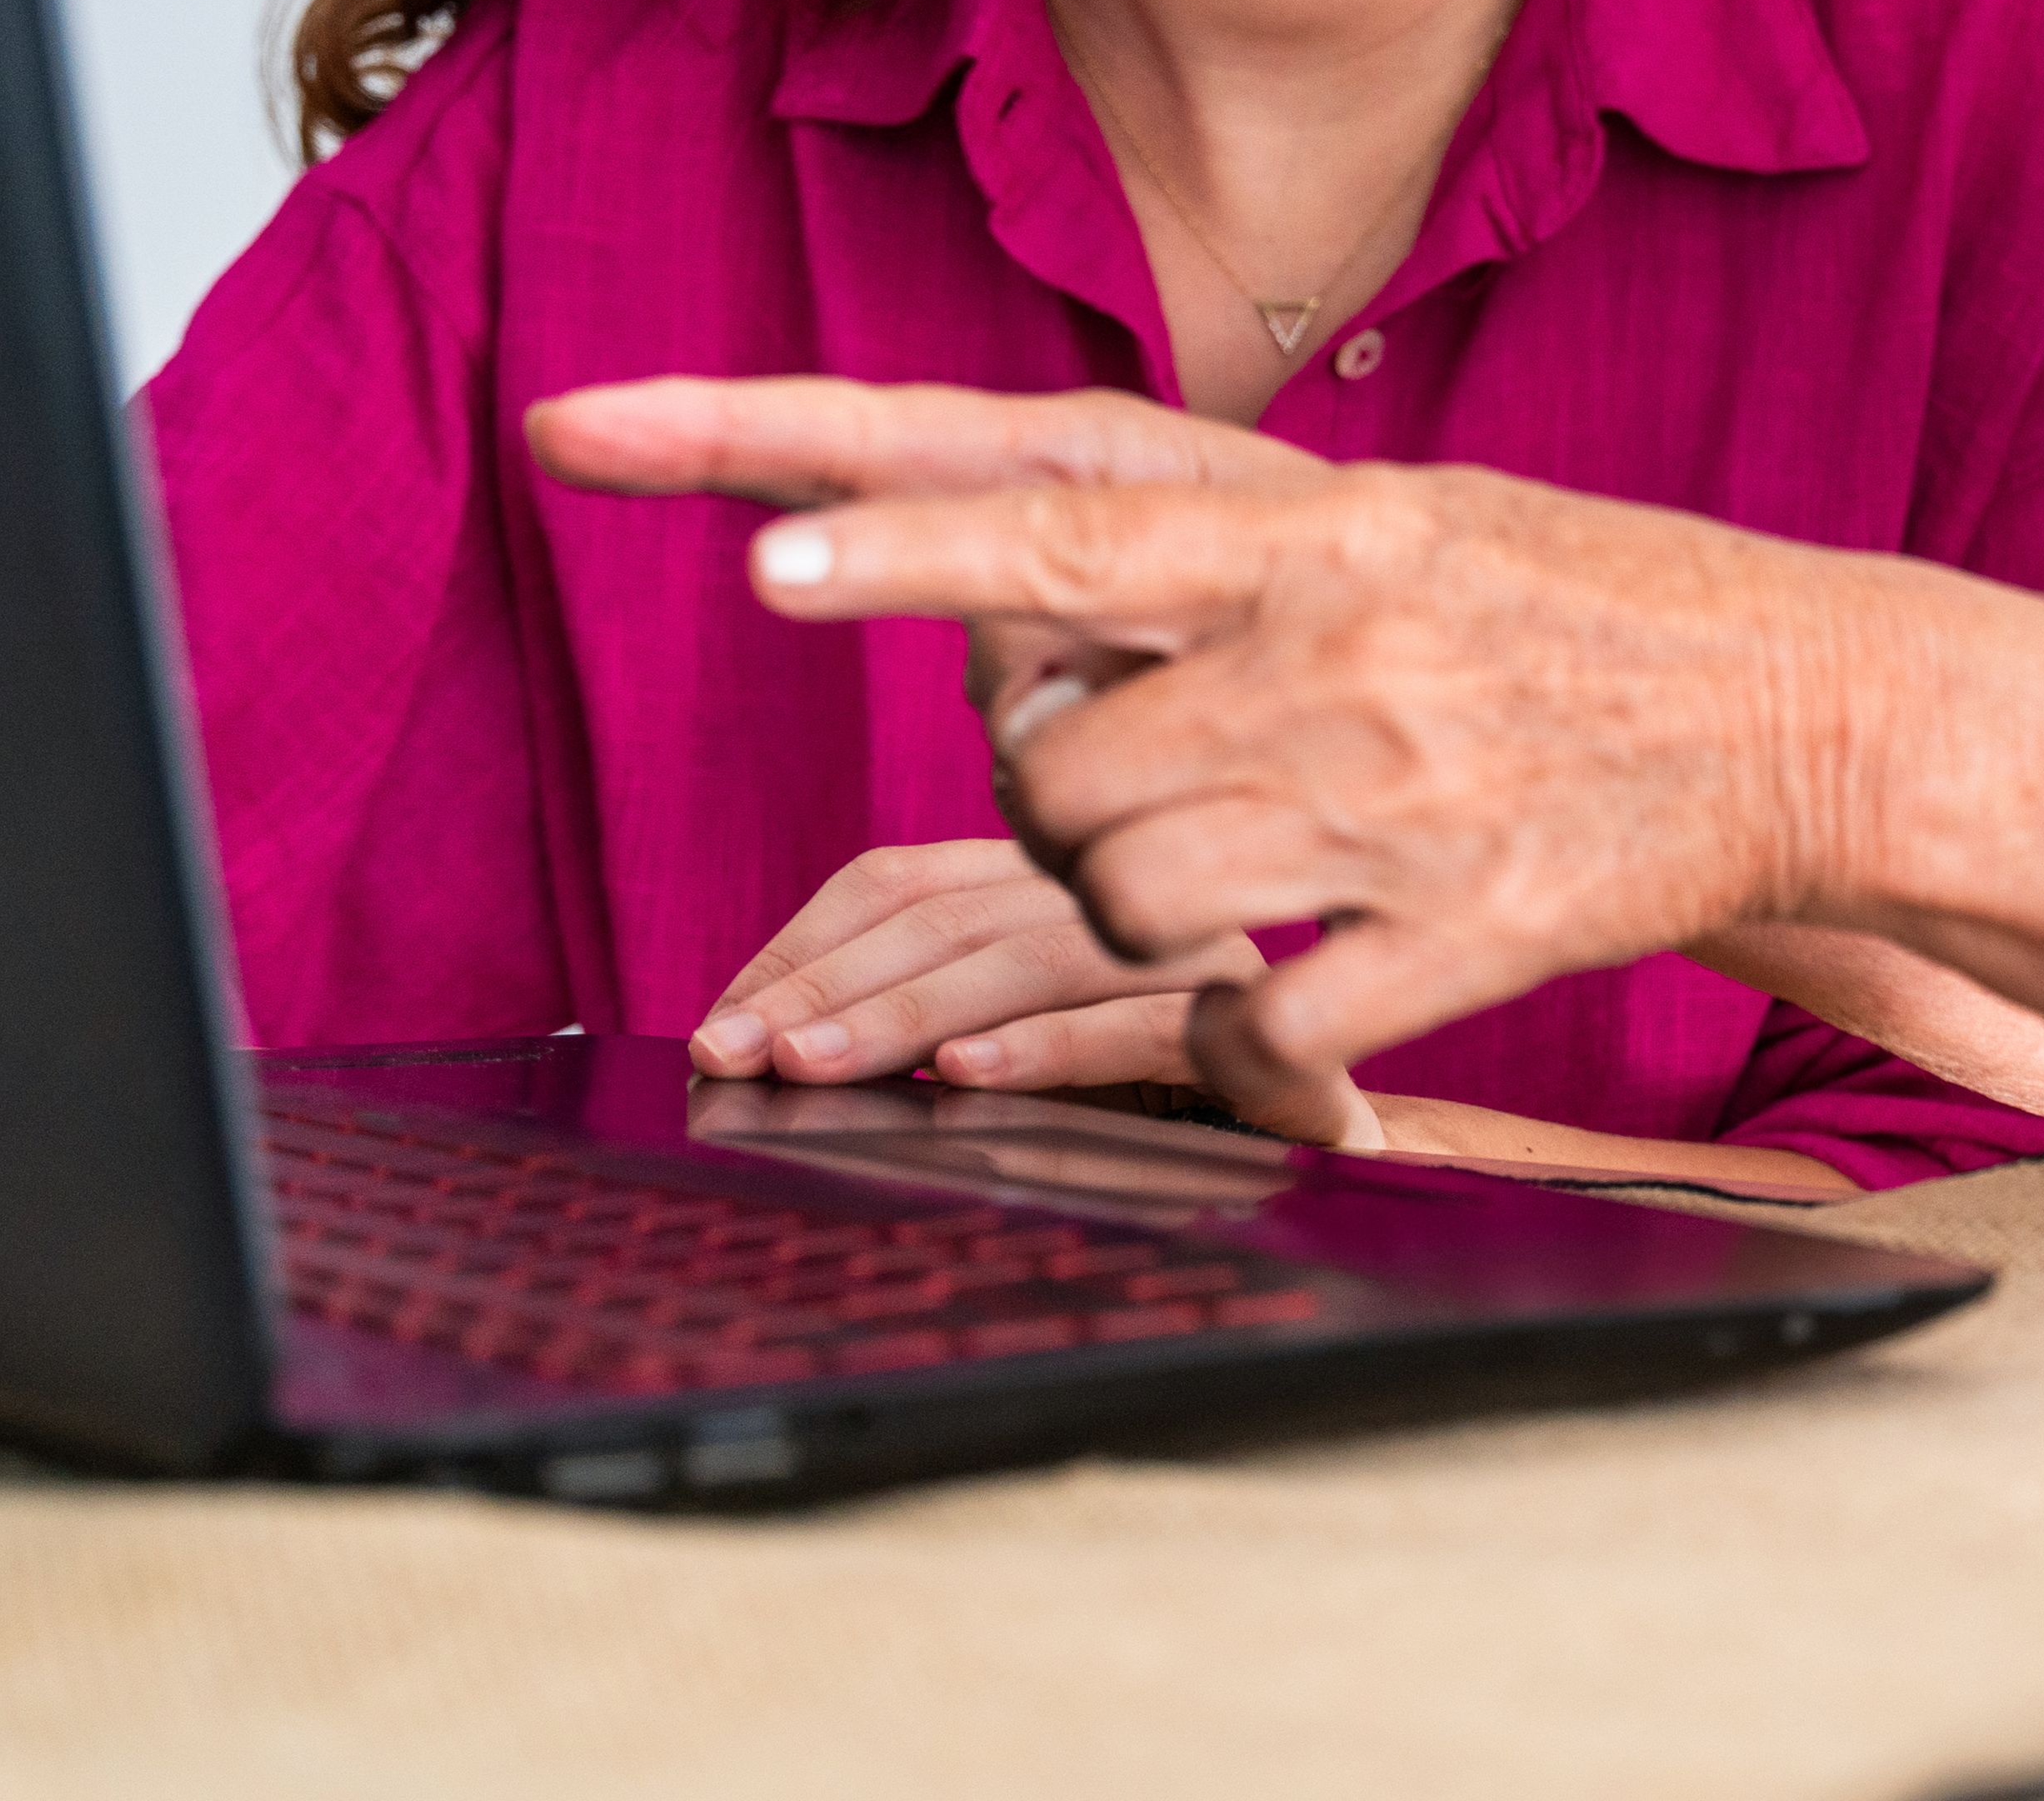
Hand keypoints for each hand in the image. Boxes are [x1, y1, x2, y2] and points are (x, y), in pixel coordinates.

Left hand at [541, 375, 2043, 1145]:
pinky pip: (1252, 1025)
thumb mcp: (1403, 525)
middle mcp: (1338, 642)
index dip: (882, 525)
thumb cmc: (1586, 613)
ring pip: (1121, 893)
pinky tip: (1290, 1014)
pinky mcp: (1464, 932)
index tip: (731, 532)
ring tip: (1254, 876)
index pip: (1050, 504)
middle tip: (1150, 791)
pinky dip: (1240, 1046)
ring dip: (1138, 915)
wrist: (1819, 707)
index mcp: (1317, 522)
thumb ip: (1207, 562)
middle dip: (1049, 802)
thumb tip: (1011, 640)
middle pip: (1048, 760)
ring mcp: (1398, 790)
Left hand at [688, 835, 1238, 1098]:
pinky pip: (1146, 1025)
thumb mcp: (1004, 1066)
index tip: (722, 1026)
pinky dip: (1050, 1045)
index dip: (802, 948)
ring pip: (1036, 953)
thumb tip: (760, 1043)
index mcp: (1056, 885)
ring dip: (911, 1013)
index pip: (903, 883)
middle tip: (741, 1053)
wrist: (1322, 1161)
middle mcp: (1127, 898)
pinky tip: (969, 1076)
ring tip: (819, 1067)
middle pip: (954, 915)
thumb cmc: (1141, 1122)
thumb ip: (913, 1032)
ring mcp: (1202, 957)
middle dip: (830, 986)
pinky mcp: (1263, 1035)